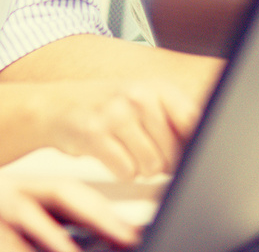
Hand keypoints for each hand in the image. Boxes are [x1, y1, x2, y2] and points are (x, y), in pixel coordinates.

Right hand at [30, 78, 201, 178]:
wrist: (54, 106)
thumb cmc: (106, 107)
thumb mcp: (143, 100)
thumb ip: (173, 119)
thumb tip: (203, 148)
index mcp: (157, 87)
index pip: (193, 121)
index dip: (193, 145)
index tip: (189, 154)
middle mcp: (139, 96)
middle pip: (173, 152)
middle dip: (162, 162)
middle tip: (143, 151)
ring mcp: (116, 114)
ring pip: (152, 166)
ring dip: (140, 168)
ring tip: (126, 150)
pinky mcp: (95, 135)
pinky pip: (126, 171)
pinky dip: (121, 171)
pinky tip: (111, 155)